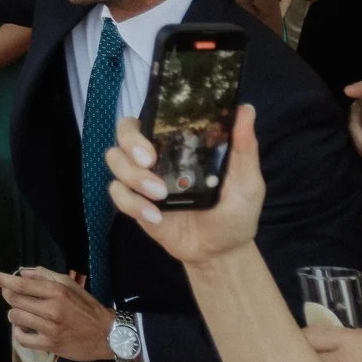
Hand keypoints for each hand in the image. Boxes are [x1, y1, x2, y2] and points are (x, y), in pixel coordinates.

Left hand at [0, 266, 114, 361]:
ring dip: (16, 315)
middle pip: (14, 299)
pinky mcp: (50, 344)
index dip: (3, 280)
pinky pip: (21, 338)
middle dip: (10, 296)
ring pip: (16, 317)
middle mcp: (52, 308)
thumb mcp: (70, 285)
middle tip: (16, 297)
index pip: (22, 284)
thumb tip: (23, 273)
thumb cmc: (87, 308)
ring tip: (26, 315)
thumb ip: (47, 276)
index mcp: (57, 291)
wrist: (106, 335)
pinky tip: (26, 329)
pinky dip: (19, 333)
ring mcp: (50, 328)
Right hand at [106, 108, 263, 261]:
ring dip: (132, 175)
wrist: (222, 252)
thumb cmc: (236, 211)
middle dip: (130, 143)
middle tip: (149, 160)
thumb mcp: (247, 181)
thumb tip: (246, 109)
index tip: (157, 137)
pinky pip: (118, 195)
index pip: (152, 117)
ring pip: (115, 161)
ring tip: (159, 195)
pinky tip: (156, 216)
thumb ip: (244, 148)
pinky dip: (132, 204)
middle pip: (124, 133)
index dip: (150, 118)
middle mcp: (159, 156)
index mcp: (182, 143)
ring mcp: (144, 179)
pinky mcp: (136, 204)